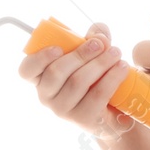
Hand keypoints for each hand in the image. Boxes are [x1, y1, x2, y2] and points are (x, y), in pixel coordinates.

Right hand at [17, 20, 132, 141]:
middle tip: (100, 44)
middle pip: (56, 72)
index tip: (57, 48)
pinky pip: (97, 95)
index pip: (27, 70)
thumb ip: (93, 40)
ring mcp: (63, 110)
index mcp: (41, 78)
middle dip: (80, 54)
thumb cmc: (96, 80)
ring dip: (100, 63)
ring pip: (77, 82)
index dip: (38, 58)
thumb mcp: (93, 57)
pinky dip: (112, 78)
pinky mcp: (82, 119)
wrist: (115, 114)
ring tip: (116, 53)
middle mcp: (46, 96)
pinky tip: (122, 68)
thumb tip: (99, 30)